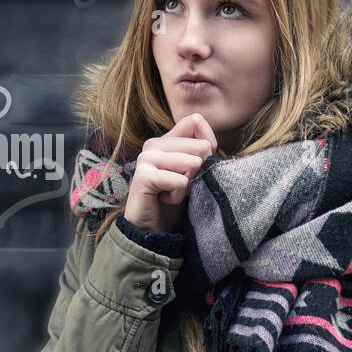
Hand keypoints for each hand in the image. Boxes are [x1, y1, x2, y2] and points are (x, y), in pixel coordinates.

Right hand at [122, 113, 217, 232]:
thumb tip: (207, 145)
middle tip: (179, 185)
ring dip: (187, 186)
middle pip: (199, 146)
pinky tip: (164, 199)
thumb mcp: (193, 173)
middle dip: (198, 171)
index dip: (208, 144)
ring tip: (171, 193)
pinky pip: (178, 181)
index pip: (195, 121)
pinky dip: (178, 195)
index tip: (198, 166)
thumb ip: (200, 152)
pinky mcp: (143, 176)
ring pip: (191, 163)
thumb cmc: (174, 199)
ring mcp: (146, 159)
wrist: (153, 230)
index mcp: (166, 140)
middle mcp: (153, 144)